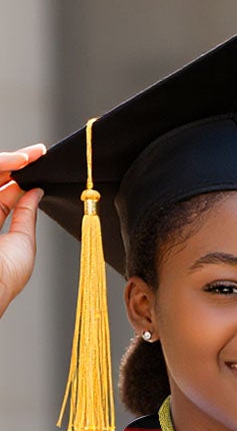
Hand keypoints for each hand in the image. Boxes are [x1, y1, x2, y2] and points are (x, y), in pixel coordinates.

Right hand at [0, 147, 45, 319]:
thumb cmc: (4, 278)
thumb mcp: (22, 242)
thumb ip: (26, 215)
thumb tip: (36, 192)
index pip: (2, 195)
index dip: (18, 178)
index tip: (39, 163)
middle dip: (14, 163)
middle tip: (37, 153)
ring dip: (6, 162)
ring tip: (28, 156)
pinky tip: (15, 163)